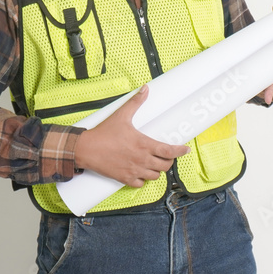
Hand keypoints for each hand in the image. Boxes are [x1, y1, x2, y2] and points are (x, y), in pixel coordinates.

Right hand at [74, 85, 189, 186]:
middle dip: (168, 161)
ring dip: (156, 170)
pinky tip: (140, 171)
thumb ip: (135, 102)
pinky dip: (143, 179)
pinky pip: (141, 184)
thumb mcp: (121, 115)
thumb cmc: (104, 133)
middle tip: (165, 155)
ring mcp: (134, 171)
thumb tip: (145, 89)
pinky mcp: (125, 178)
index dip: (181, 151)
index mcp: (144, 144)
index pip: (169, 151)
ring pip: (154, 176)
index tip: (186, 149)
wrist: (86, 149)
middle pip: (165, 166)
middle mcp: (142, 160)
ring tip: (152, 162)